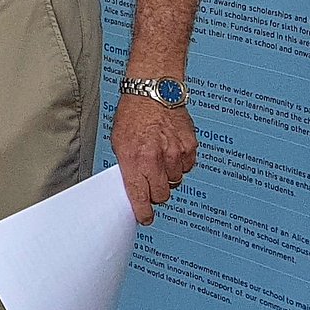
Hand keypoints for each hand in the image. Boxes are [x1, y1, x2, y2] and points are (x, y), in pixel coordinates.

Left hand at [113, 94, 197, 224]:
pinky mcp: (190, 147)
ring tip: (160, 157)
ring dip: (168, 175)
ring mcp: (175, 153)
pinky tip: (171, 149)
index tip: (145, 218)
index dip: (143, 212)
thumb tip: (134, 187)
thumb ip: (128, 166)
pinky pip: (187, 167)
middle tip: (152, 182)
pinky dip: (180, 163)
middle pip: (162, 195)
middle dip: (156, 193)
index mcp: (134, 158)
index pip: (140, 195)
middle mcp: (155, 158)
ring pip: (176, 181)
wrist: (153, 91)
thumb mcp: (119, 141)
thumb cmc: (132, 114)